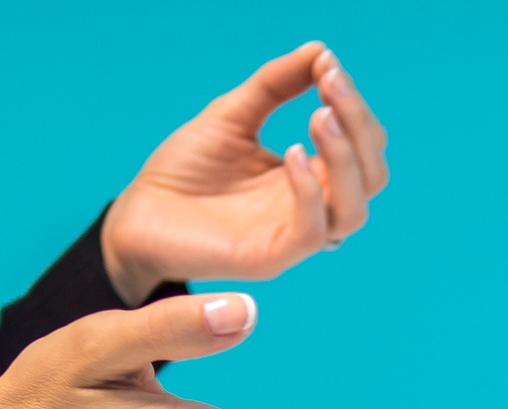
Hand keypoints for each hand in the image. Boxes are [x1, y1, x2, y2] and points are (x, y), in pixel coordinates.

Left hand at [101, 42, 388, 303]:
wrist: (135, 214)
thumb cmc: (184, 170)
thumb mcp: (233, 113)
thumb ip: (276, 84)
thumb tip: (320, 51)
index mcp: (310, 176)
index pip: (362, 147)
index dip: (354, 107)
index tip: (327, 66)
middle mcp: (311, 209)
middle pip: (372, 177)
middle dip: (359, 126)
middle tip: (330, 84)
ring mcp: (293, 236)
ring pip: (354, 210)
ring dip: (345, 158)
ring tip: (319, 116)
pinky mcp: (270, 258)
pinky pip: (312, 232)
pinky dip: (310, 191)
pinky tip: (291, 153)